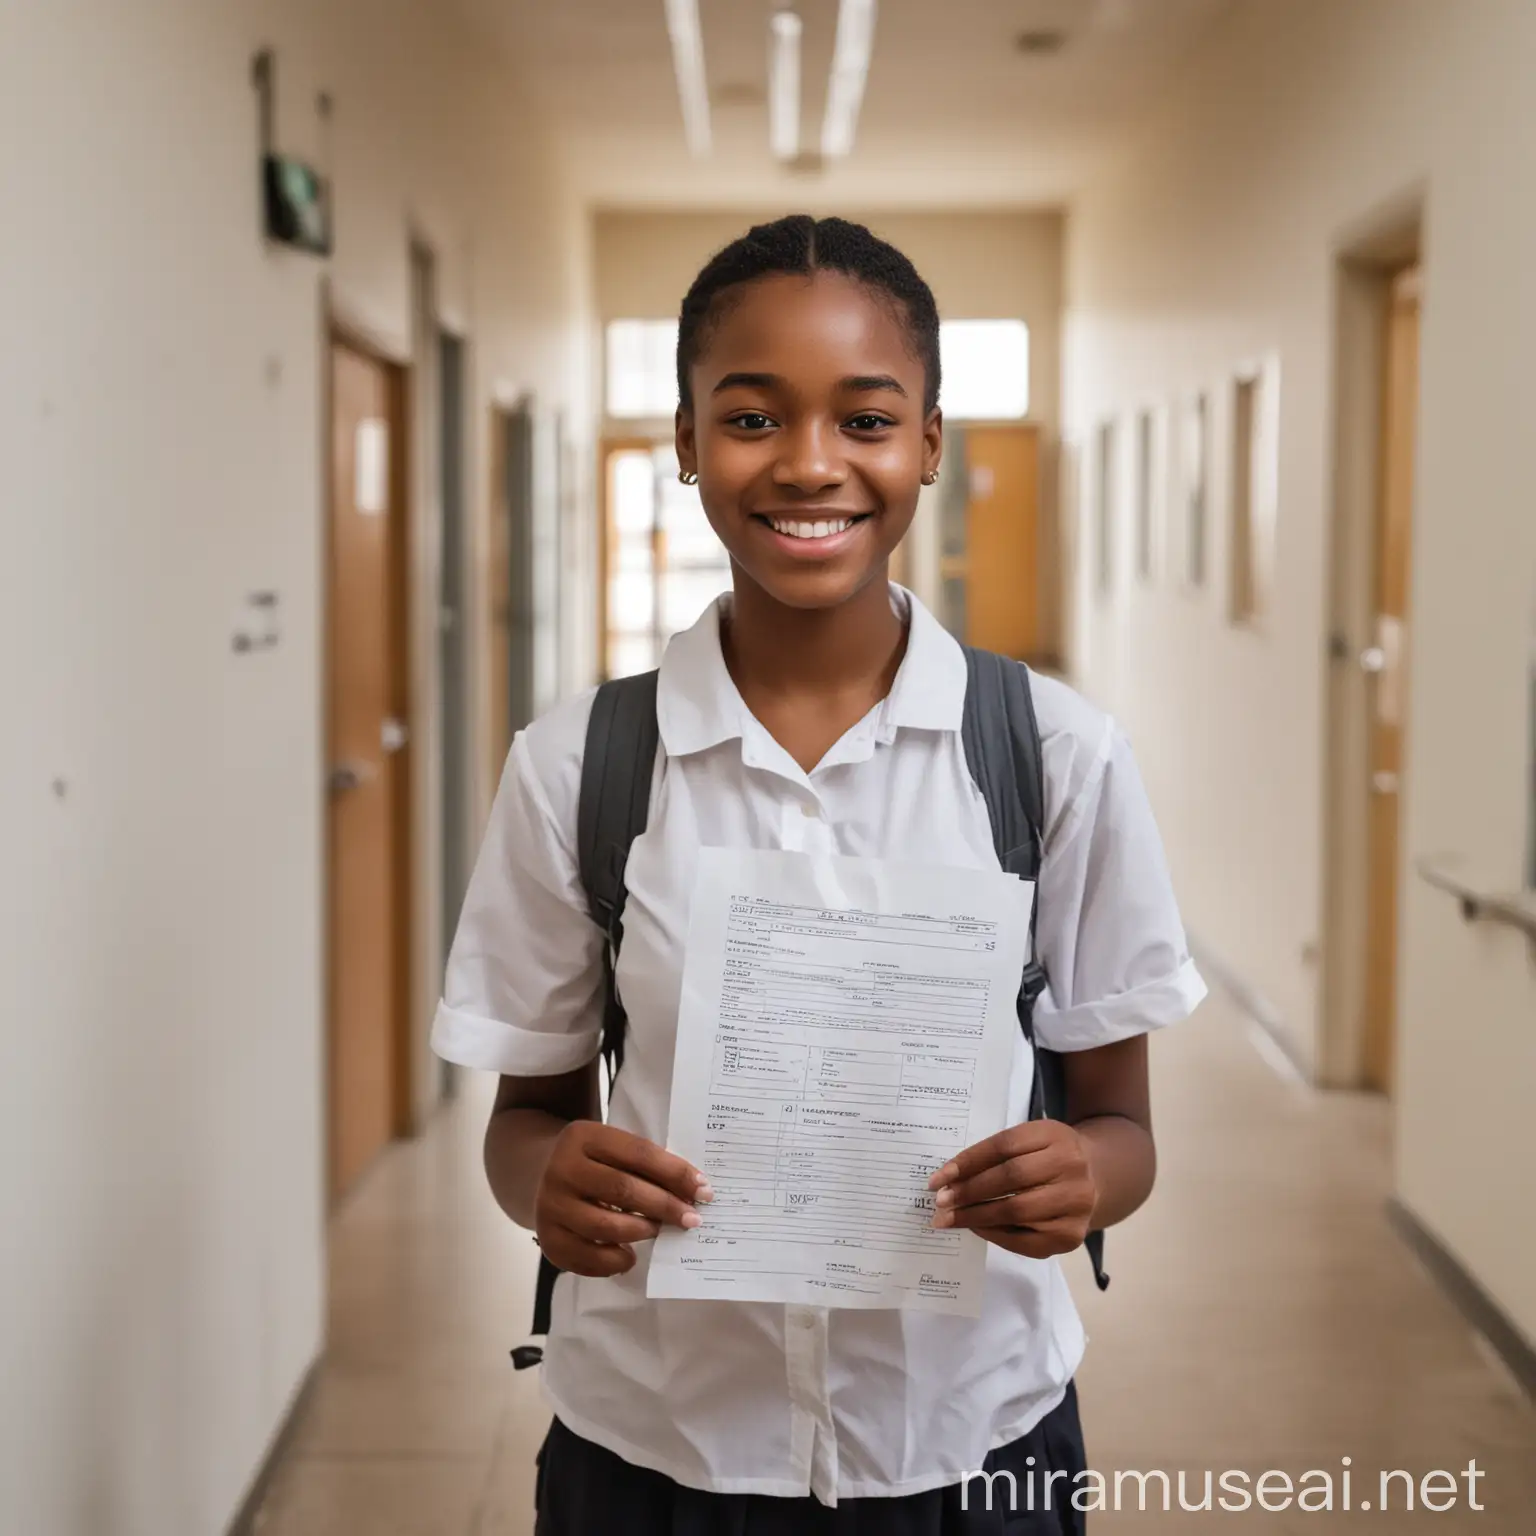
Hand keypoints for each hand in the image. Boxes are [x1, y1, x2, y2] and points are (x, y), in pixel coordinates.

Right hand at [535, 1122, 711, 1277]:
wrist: (540, 1174)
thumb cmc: (594, 1162)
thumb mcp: (612, 1148)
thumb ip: (645, 1165)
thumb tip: (694, 1192)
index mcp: (584, 1136)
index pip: (639, 1153)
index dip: (675, 1172)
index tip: (703, 1189)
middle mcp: (562, 1169)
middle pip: (623, 1190)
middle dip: (664, 1206)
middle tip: (691, 1218)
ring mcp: (551, 1205)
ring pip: (605, 1226)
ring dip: (641, 1232)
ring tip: (659, 1231)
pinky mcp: (548, 1238)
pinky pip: (587, 1258)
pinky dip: (615, 1261)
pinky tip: (630, 1255)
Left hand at [928, 1120, 1096, 1259]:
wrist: (1094, 1179)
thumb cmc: (1047, 1157)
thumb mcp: (1028, 1141)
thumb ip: (993, 1154)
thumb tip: (947, 1181)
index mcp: (1054, 1135)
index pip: (1003, 1146)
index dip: (967, 1162)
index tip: (938, 1178)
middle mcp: (1071, 1167)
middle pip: (1009, 1178)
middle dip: (968, 1191)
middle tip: (940, 1202)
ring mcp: (1075, 1204)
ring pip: (1015, 1211)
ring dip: (975, 1216)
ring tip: (949, 1219)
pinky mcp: (1071, 1236)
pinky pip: (1024, 1240)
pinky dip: (994, 1235)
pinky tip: (976, 1228)